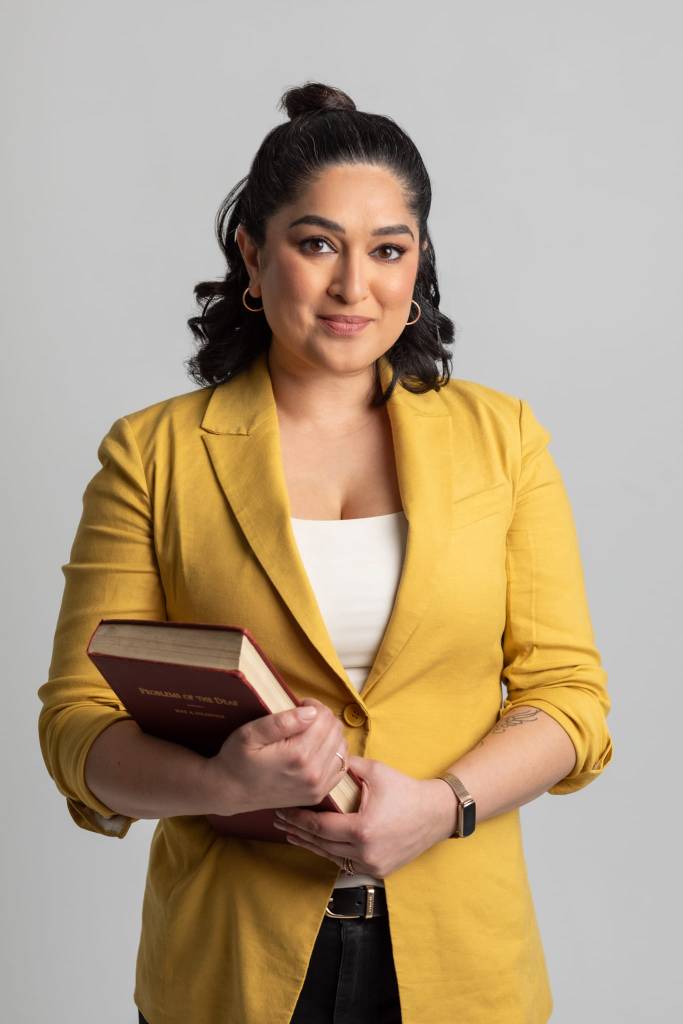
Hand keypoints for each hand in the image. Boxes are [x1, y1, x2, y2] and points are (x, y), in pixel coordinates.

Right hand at [205, 699, 348, 814]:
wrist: (231, 793)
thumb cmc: (237, 760)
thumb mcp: (250, 734)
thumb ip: (281, 722)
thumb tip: (311, 712)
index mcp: (298, 755)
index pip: (324, 718)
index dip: (314, 706)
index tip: (299, 705)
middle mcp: (313, 773)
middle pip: (335, 731)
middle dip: (323, 718)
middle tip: (303, 717)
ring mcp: (318, 786)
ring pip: (342, 747)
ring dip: (330, 735)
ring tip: (309, 732)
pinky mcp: (318, 794)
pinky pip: (341, 767)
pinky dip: (334, 753)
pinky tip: (317, 749)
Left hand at [272, 755, 454, 877]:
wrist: (436, 813)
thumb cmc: (405, 790)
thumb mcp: (375, 771)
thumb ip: (346, 764)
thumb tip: (323, 756)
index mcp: (362, 829)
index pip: (320, 827)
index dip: (298, 819)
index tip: (282, 810)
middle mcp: (365, 852)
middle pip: (321, 844)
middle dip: (298, 831)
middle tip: (278, 821)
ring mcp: (372, 865)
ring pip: (331, 856)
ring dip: (310, 845)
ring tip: (291, 833)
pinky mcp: (378, 870)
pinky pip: (345, 863)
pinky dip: (329, 852)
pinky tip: (316, 843)